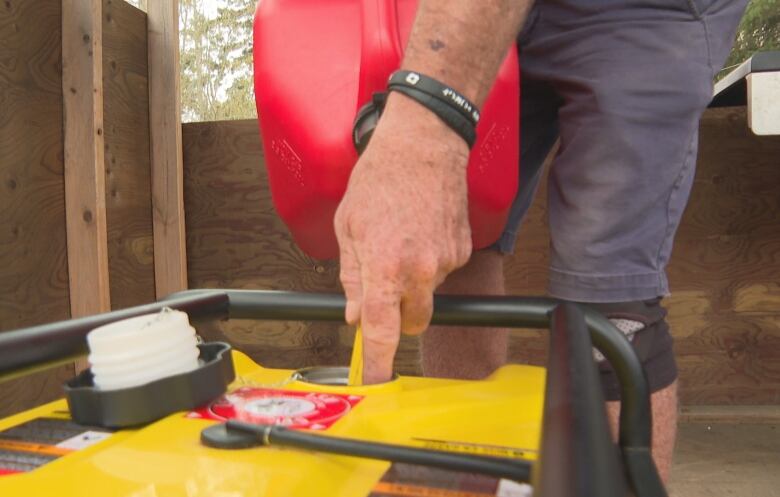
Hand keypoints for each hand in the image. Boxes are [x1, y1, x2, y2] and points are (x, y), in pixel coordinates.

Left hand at [334, 94, 472, 383]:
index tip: (376, 381)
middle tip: (384, 288)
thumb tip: (354, 315)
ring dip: (414, 281)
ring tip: (401, 238)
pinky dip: (431, 262)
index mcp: (384, 265)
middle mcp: (420, 270)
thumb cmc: (380, 179)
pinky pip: (443, 272)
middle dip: (399, 317)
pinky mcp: (463, 250)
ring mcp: (446, 261)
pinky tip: (421, 231)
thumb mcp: (348, 227)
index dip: (378, 361)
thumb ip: (351, 276)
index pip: (382, 328)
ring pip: (428, 294)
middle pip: (413, 322)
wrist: (424, 145)